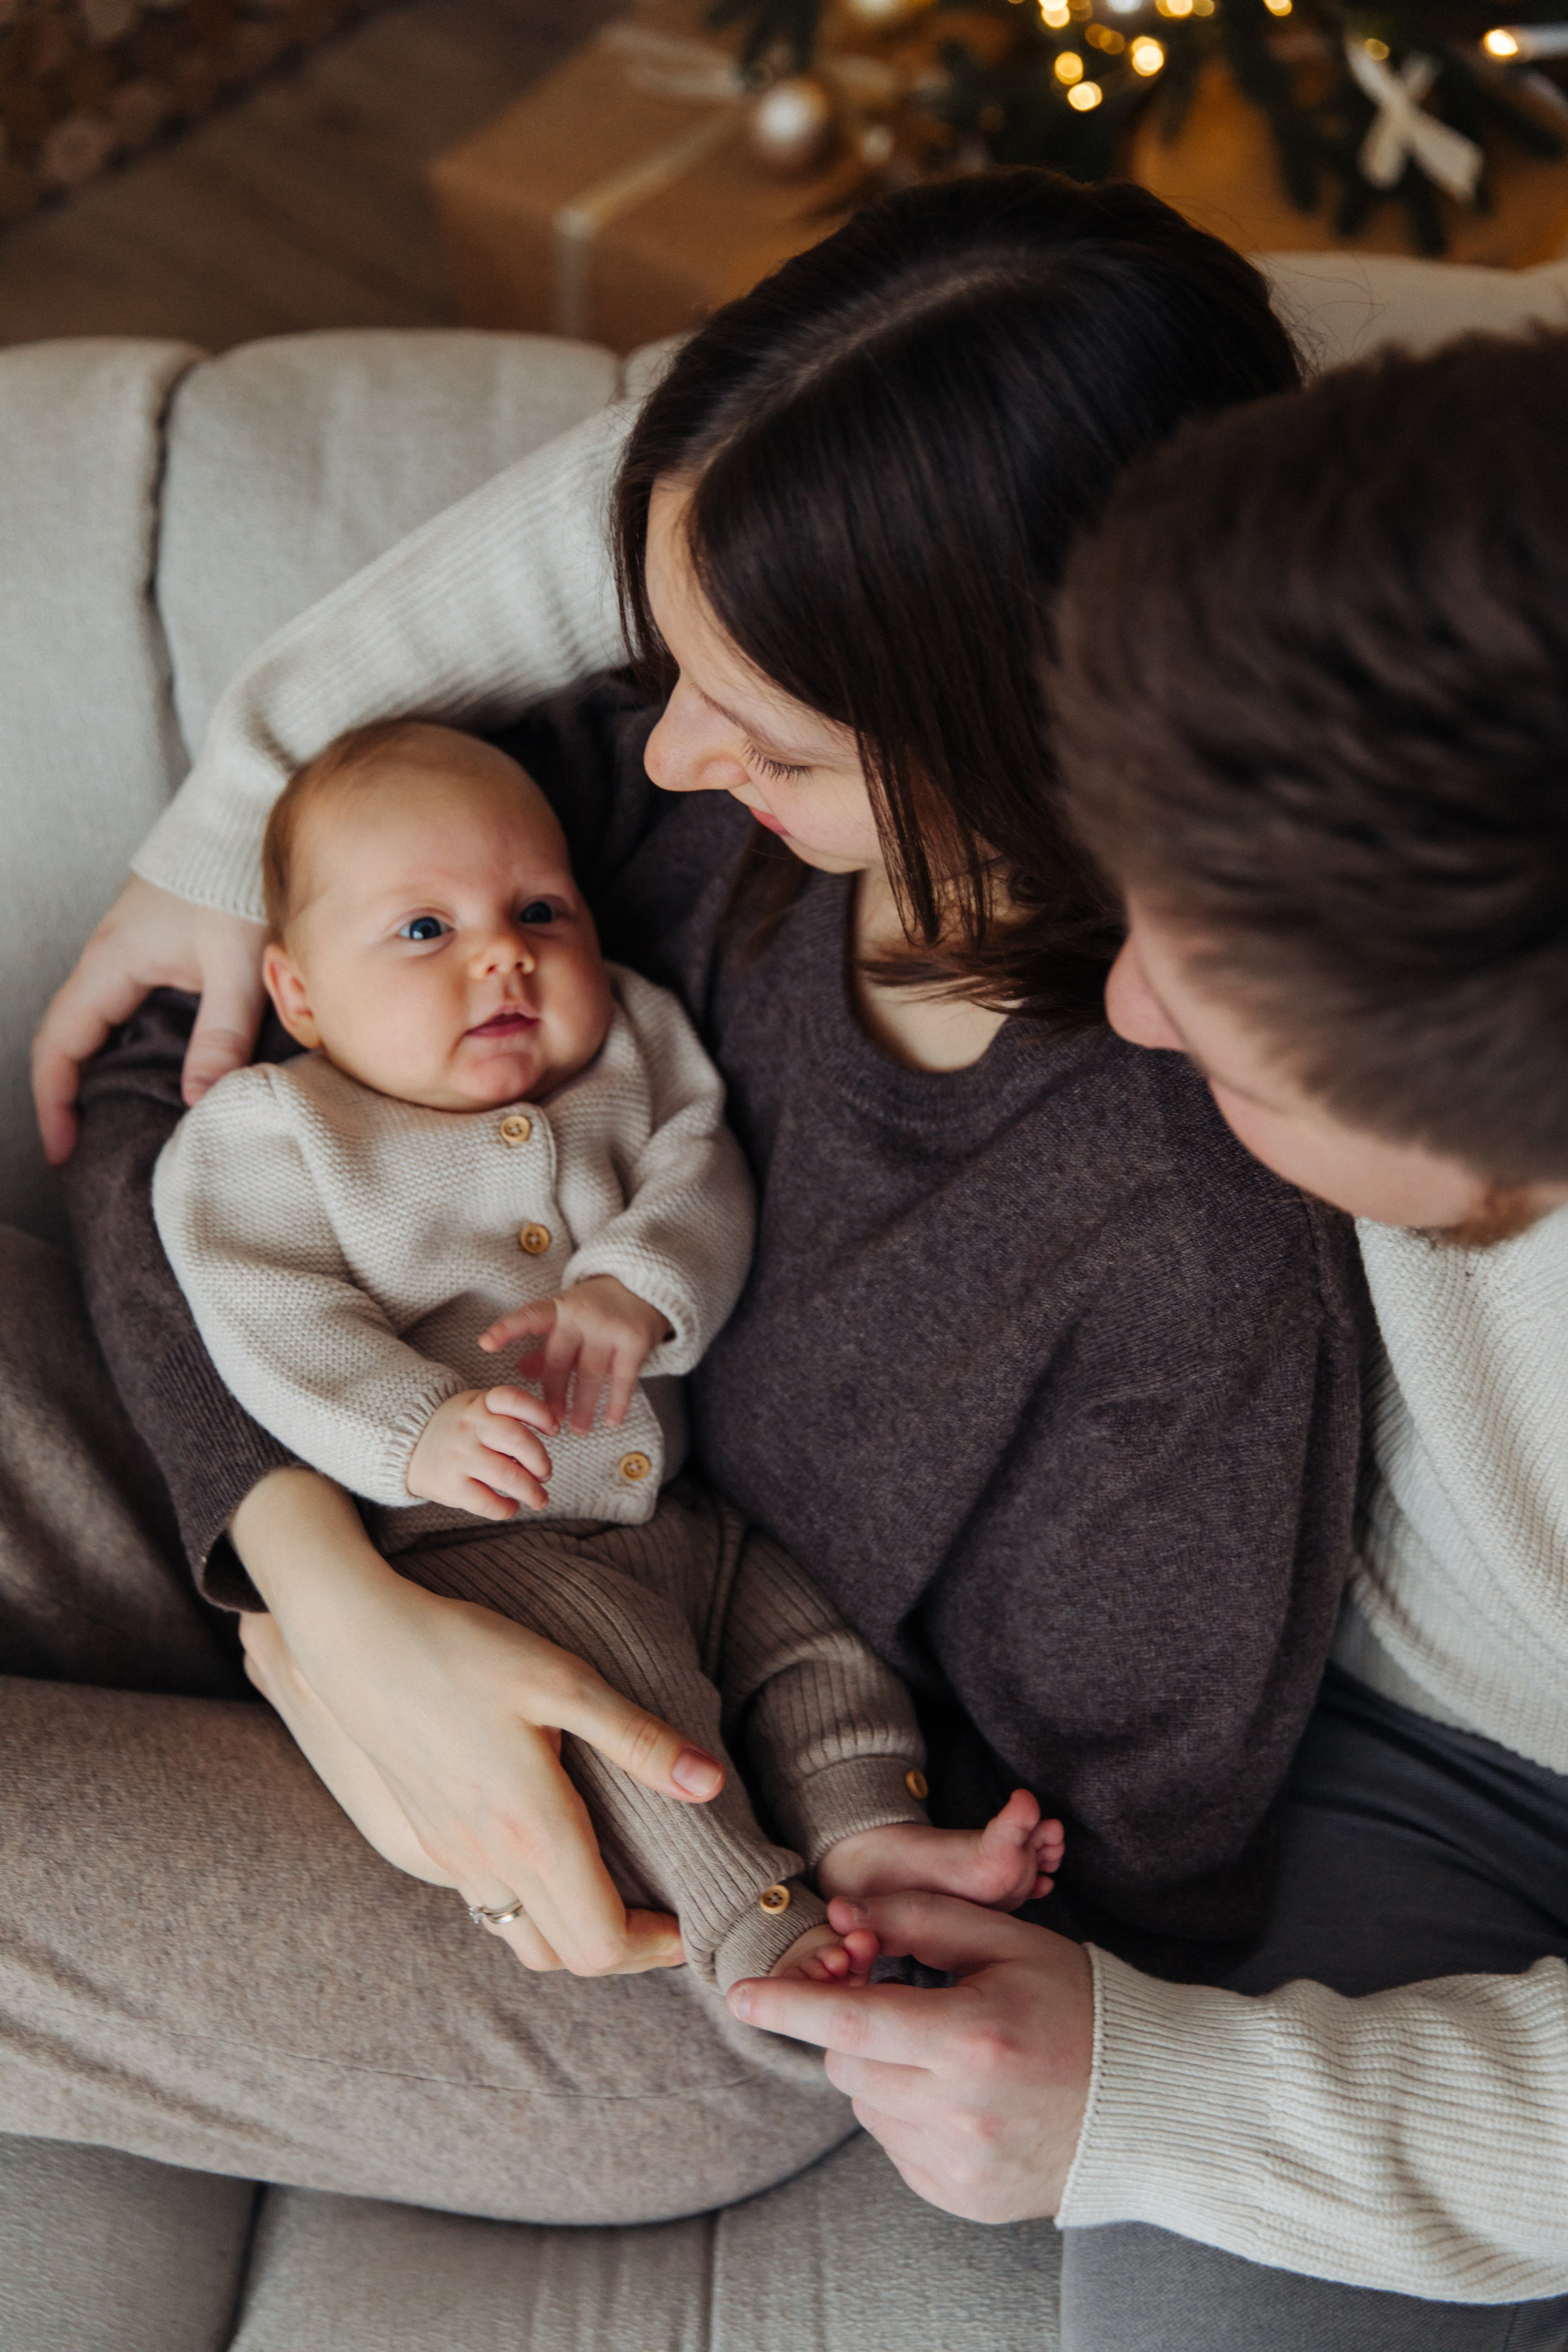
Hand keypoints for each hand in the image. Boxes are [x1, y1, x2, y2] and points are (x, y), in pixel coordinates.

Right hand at [31, 875, 265, 1162]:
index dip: (53, 1103)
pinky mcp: (150, 946)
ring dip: (93, 1071)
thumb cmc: (235, 881)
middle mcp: (105, 958)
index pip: (59, 1046)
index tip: (63, 1152)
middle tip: (83, 1149)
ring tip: (111, 1122)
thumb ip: (221, 1035)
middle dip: (66, 1095)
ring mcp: (125, 950)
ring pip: (93, 1023)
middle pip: (66, 1038)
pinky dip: (122, 1045)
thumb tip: (199, 1102)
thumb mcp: (235, 965)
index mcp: (110, 964)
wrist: (242, 813)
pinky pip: (119, 1007)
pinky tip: (152, 1073)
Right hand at [232, 1470, 725, 1975]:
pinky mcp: (423, 1840)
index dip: (653, 1947)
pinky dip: (527, 1909)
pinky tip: (546, 1860)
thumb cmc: (465, 1651)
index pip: (599, 1941)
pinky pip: (483, 1907)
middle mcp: (487, 1860)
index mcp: (531, 1829)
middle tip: (662, 1914)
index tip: (687, 1920)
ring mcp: (448, 1857)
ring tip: (611, 1892)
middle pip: (562, 1956)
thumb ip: (638, 1740)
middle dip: (621, 1949)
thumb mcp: (564, 1680)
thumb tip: (710, 1785)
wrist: (357, 1641)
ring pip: (517, 1939)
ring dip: (570, 1933)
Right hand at [406, 1386, 558, 1517]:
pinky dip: (506, 1509)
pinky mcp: (450, 1486)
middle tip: (545, 1474)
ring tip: (539, 1498)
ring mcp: (459, 1457)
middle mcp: (470, 1427)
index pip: (513, 1399)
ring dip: (532, 1491)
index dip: (541, 1413)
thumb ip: (508, 1415)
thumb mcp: (476, 1407)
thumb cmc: (458, 1428)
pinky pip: (487, 1502)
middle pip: (518, 1439)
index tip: (554, 1430)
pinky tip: (511, 1506)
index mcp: (480, 1404)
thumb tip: (551, 1434)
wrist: (407, 1447)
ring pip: (507, 1475)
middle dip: (541, 1461)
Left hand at [479, 1275, 670, 1433]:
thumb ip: (543, 1346)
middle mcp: (581, 1316)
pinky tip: (611, 1421)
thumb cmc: (595, 1310)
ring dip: (583, 1405)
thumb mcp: (566, 1319)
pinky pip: (624, 1379)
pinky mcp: (635, 1340)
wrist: (642, 1287)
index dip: (506, 1330)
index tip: (485, 1343)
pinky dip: (617, 1403)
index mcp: (558, 1309)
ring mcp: (609, 1328)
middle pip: (559, 1359)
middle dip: (553, 1393)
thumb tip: (521, 1372)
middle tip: (549, 1421)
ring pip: (590, 1374)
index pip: (528, 1318)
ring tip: (578, 1429)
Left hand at [727, 1893, 1093, 2221]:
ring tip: (945, 2050)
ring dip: (882, 2070)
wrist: (1148, 2107)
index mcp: (974, 2038)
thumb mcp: (1010, 1941)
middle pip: (850, 2063)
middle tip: (900, 2000)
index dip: (789, 2006)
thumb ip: (922, 1918)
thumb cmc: (1080, 2007)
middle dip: (854, 2027)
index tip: (738, 1995)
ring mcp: (961, 2166)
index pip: (853, 2021)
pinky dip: (907, 2112)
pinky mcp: (961, 2198)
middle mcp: (962, 2112)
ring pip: (867, 2105)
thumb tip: (845, 1915)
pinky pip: (896, 2146)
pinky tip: (959, 2094)